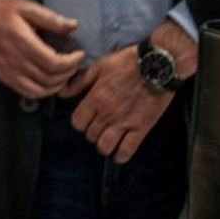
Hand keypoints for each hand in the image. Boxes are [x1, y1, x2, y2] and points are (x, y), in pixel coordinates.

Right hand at [0, 0, 85, 98]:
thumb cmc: (0, 10)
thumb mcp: (26, 6)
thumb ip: (51, 18)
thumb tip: (73, 26)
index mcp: (23, 42)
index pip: (54, 63)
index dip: (71, 62)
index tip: (79, 54)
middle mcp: (15, 61)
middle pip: (49, 78)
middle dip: (68, 73)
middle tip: (74, 64)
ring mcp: (8, 71)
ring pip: (39, 89)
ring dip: (57, 86)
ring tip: (64, 74)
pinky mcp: (3, 76)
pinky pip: (26, 92)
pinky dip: (41, 92)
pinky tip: (48, 83)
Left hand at [63, 41, 174, 162]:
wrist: (158, 65)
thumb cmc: (128, 62)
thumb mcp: (100, 66)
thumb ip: (80, 82)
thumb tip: (61, 93)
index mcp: (96, 99)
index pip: (77, 122)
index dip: (79, 122)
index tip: (85, 118)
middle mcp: (108, 114)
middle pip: (90, 135)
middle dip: (91, 131)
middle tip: (98, 126)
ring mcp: (125, 123)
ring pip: (105, 145)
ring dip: (103, 144)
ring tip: (107, 138)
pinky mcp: (142, 127)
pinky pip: (128, 149)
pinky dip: (121, 155)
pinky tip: (119, 155)